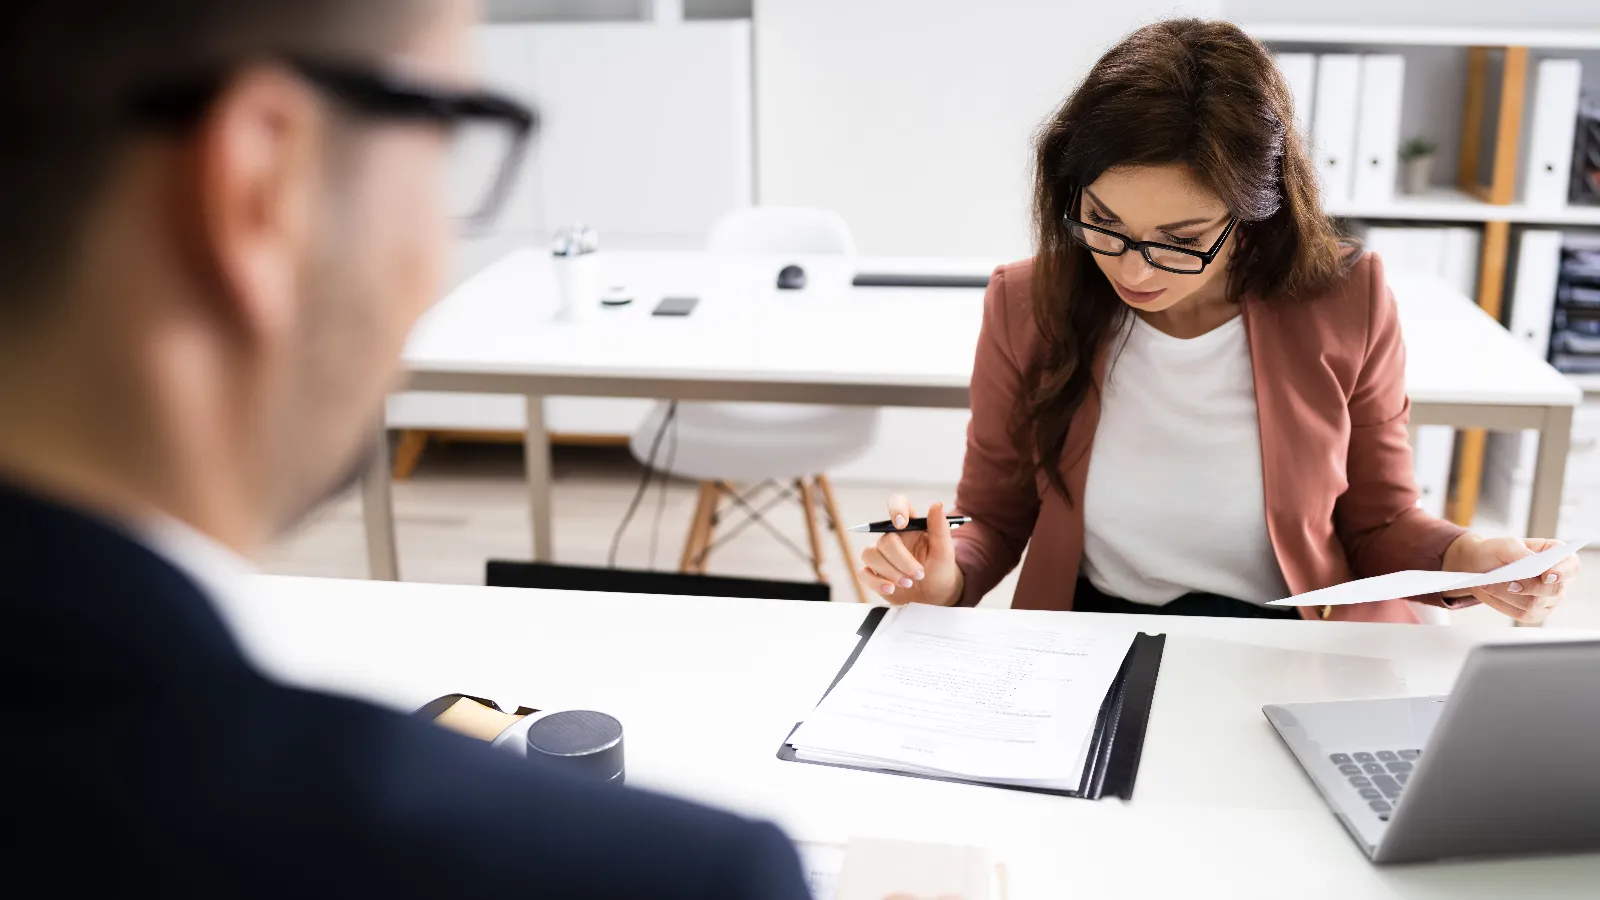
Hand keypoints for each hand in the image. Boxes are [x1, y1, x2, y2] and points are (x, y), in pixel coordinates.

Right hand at [856, 496, 963, 606]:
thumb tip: (937, 504)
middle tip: (919, 574)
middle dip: (902, 560)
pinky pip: (863, 573)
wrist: (936, 596)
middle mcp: (893, 537)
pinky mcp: (873, 573)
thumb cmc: (940, 569)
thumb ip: (940, 528)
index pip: (897, 504)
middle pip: (885, 539)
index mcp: (911, 525)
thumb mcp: (945, 550)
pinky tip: (891, 589)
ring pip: (870, 554)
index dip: (896, 509)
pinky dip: (877, 583)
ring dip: (890, 571)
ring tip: (908, 583)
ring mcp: (881, 555)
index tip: (902, 524)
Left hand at [1441, 534, 1580, 624]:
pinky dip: (1503, 604)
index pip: (1571, 566)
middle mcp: (1559, 580)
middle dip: (1528, 587)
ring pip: (1534, 604)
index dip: (1562, 572)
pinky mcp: (1536, 613)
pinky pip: (1523, 614)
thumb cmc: (1497, 551)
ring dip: (1507, 595)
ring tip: (1487, 584)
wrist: (1481, 565)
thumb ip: (1522, 554)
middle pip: (1553, 591)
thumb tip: (1534, 566)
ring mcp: (1549, 599)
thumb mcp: (1506, 545)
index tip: (1547, 576)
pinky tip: (1491, 593)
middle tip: (1508, 583)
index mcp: (1558, 556)